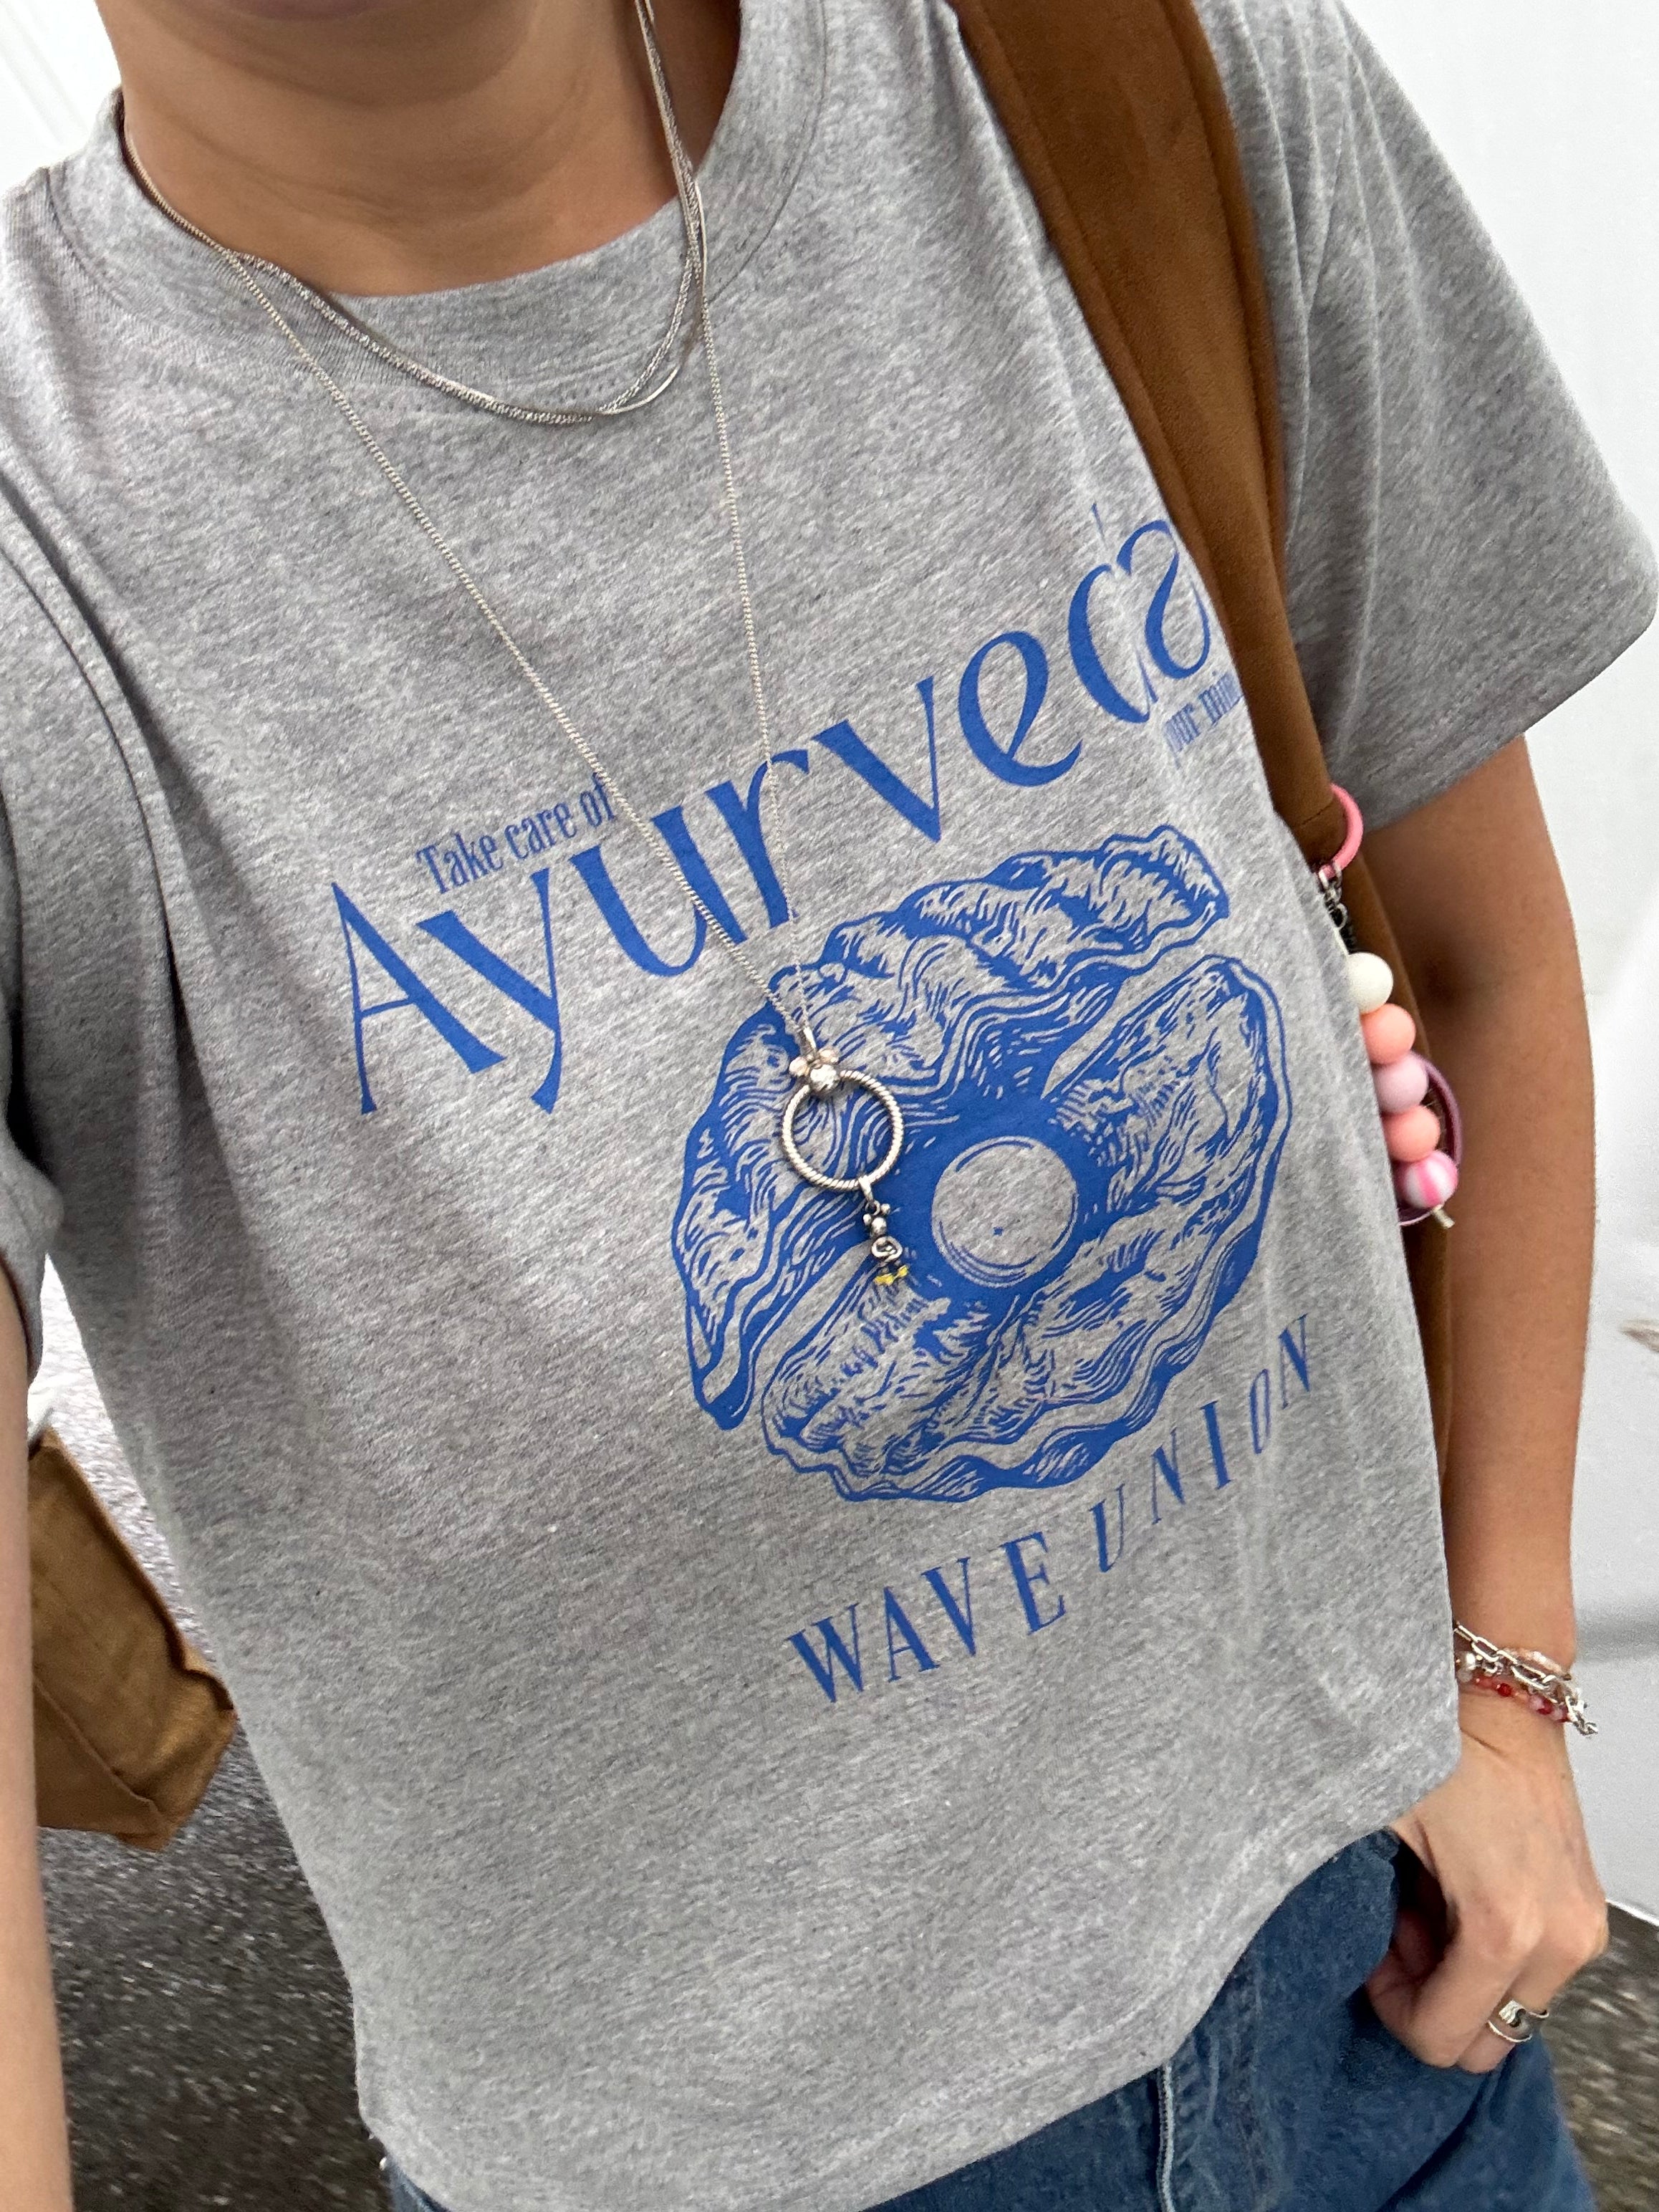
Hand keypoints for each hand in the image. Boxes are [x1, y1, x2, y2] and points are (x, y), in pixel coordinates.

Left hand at [1367, 1693, 1607, 2071]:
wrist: (1500, 1700)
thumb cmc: (1432, 1753)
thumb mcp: (1378, 1833)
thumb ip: (1365, 1917)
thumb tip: (1359, 1965)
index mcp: (1502, 1929)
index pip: (1443, 2038)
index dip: (1394, 2008)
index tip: (1373, 1957)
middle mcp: (1558, 1943)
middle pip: (1485, 2041)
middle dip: (1431, 2000)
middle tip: (1397, 1934)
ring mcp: (1581, 1930)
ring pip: (1508, 2007)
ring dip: (1460, 1976)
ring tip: (1423, 1904)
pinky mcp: (1586, 1913)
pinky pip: (1533, 1972)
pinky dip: (1490, 1953)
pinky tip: (1455, 1894)